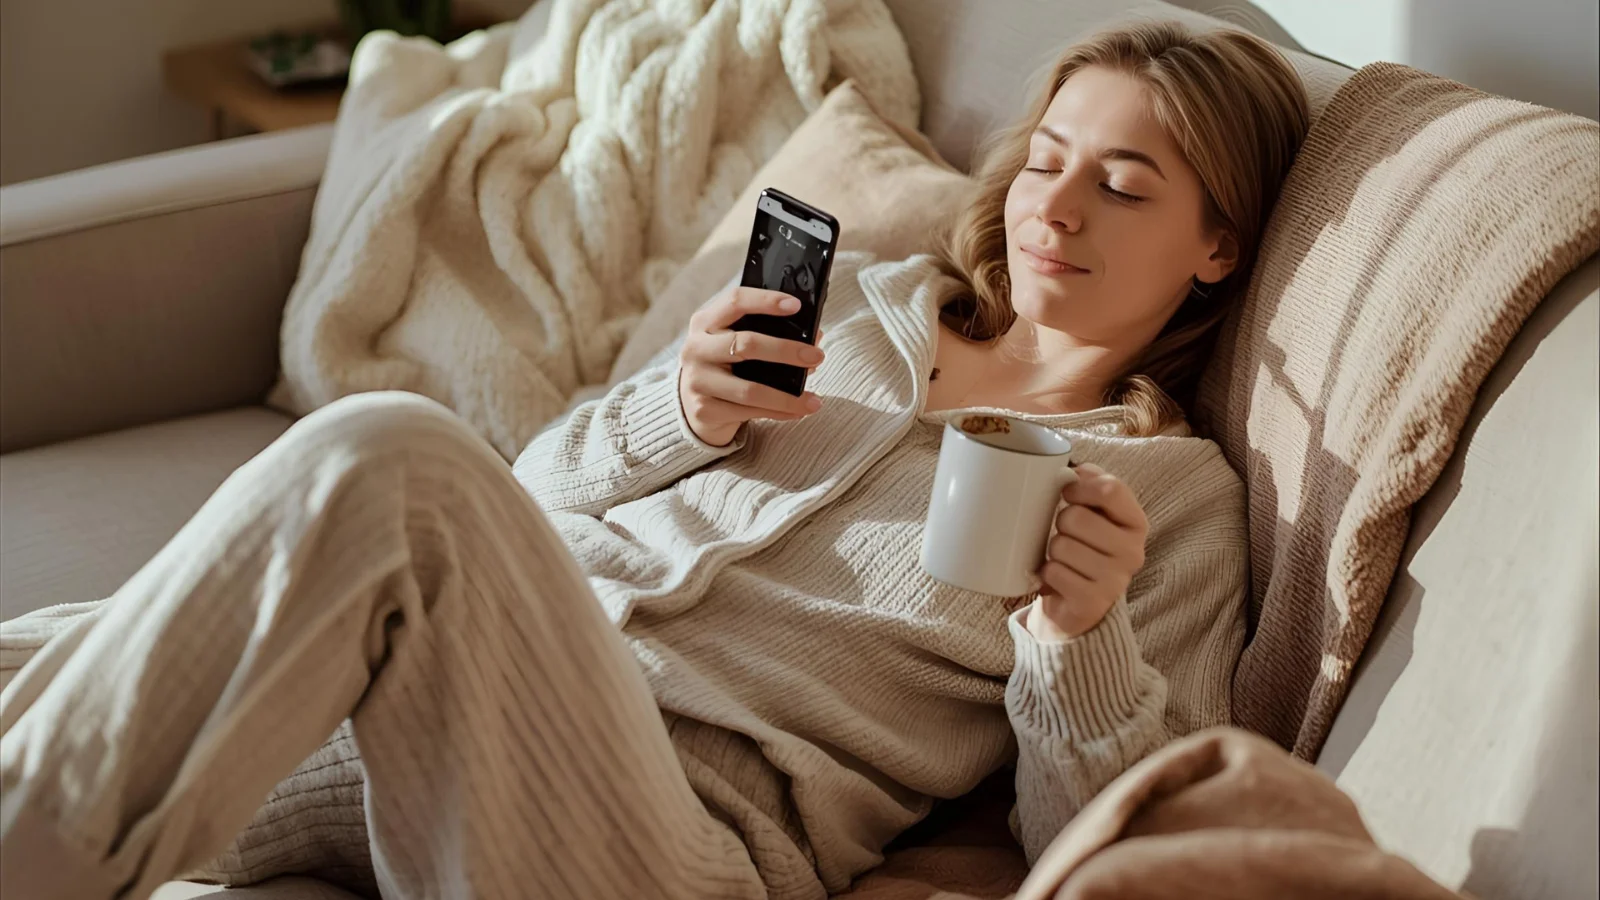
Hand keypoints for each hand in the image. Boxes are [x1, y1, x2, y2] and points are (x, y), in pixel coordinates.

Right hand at [678, 285, 825, 446]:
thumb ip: (769, 333)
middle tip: (817, 356)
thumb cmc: (723, 365)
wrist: (691, 404)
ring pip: (749, 389)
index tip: (795, 305)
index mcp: (705, 322)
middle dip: (786, 350)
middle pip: (745, 344)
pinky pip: (747, 412)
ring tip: (814, 401)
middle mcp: (696, 348)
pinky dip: (778, 413)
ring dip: (787, 396)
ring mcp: (697, 380)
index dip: (766, 300)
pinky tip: (798, 412)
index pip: (735, 301)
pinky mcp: (703, 409)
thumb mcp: (735, 341)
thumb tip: (815, 337)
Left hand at [1027, 463, 1148, 641]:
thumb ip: (1090, 484)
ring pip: (1061, 545)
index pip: (1110, 488)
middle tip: (1065, 534)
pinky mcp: (1093, 602)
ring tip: (1062, 559)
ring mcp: (1116, 580)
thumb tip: (1075, 468)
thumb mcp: (1094, 514)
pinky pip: (1054, 572)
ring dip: (1052, 551)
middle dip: (1060, 523)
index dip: (1079, 486)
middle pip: (1076, 517)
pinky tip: (1058, 579)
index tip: (1067, 492)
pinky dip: (1047, 574)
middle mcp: (1133, 552)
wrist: (1078, 605)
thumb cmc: (1084, 549)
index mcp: (1136, 523)